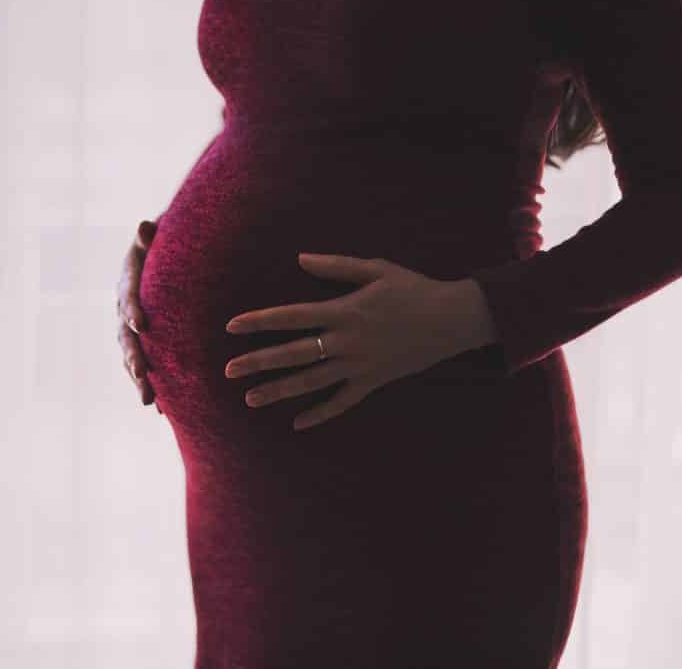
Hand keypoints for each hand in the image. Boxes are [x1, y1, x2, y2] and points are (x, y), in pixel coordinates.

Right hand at [116, 219, 163, 413]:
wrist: (161, 261)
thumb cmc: (161, 246)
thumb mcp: (155, 238)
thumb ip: (149, 236)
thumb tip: (145, 226)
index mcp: (127, 285)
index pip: (127, 297)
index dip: (132, 310)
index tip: (141, 324)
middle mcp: (124, 312)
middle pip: (126, 337)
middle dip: (134, 357)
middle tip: (142, 374)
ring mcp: (131, 331)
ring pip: (132, 358)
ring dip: (140, 380)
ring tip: (149, 401)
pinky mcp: (144, 344)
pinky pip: (145, 368)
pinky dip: (152, 387)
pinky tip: (163, 410)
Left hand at [223, 253, 472, 430]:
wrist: (454, 319)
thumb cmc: (414, 289)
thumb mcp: (376, 268)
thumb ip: (336, 266)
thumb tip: (300, 258)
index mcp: (343, 311)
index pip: (290, 317)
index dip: (259, 321)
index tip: (231, 327)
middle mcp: (346, 341)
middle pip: (293, 354)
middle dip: (258, 362)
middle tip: (228, 370)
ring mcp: (359, 366)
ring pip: (312, 382)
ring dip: (280, 391)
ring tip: (251, 398)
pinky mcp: (374, 382)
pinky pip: (343, 403)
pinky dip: (321, 414)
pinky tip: (298, 423)